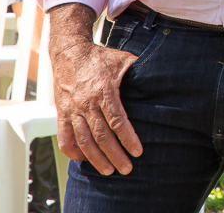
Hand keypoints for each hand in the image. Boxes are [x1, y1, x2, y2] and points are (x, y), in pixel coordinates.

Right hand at [50, 37, 141, 175]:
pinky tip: (85, 160)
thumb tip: (162, 77)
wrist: (69, 52)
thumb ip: (139, 70)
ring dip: (96, 159)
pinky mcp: (61, 113)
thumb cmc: (101, 57)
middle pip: (101, 136)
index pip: (117, 120)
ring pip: (83, 141)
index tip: (138, 152)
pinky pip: (64, 138)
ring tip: (109, 171)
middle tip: (127, 169)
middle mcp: (86, 103)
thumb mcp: (123, 59)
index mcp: (104, 91)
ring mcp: (71, 110)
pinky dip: (73, 152)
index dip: (128, 137)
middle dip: (115, 155)